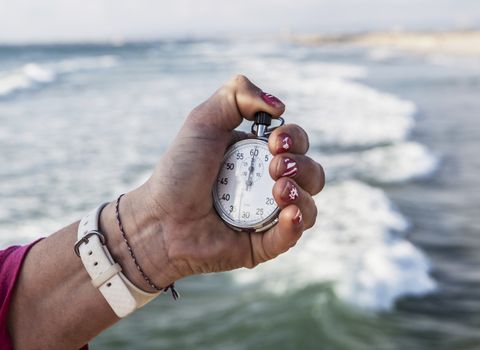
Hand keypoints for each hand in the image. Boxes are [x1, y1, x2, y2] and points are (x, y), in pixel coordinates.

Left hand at [106, 75, 324, 289]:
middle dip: (301, 165)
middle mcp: (269, 185)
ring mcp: (268, 216)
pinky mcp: (264, 244)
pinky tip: (288, 212)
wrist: (159, 217)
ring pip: (309, 205)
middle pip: (312, 173)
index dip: (295, 139)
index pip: (298, 144)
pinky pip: (293, 235)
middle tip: (273, 166)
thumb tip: (279, 106)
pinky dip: (296, 223)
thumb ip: (237, 94)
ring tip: (278, 190)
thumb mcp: (203, 121)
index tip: (273, 141)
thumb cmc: (179, 171)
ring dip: (302, 193)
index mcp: (259, 155)